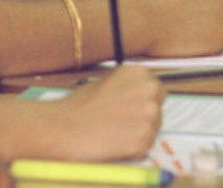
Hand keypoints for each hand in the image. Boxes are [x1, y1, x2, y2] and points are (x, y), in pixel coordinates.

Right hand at [50, 65, 164, 160]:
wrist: (63, 126)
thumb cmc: (79, 106)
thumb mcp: (107, 82)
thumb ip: (128, 86)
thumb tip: (137, 97)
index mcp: (140, 72)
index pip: (156, 90)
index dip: (143, 102)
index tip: (131, 109)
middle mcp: (149, 90)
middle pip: (158, 109)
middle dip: (144, 117)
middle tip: (121, 124)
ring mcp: (149, 114)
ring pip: (154, 129)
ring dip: (139, 133)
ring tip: (114, 133)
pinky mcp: (144, 138)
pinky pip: (145, 146)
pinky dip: (133, 149)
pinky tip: (114, 143)